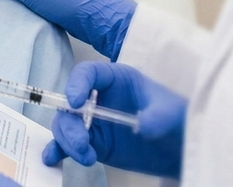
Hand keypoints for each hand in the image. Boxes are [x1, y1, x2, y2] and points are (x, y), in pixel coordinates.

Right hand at [42, 62, 185, 178]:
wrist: (179, 146)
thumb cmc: (176, 118)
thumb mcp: (172, 113)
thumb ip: (158, 116)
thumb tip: (144, 126)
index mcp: (115, 79)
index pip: (87, 73)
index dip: (77, 84)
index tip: (76, 102)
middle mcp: (97, 97)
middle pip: (69, 104)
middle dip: (70, 125)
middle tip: (82, 145)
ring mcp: (92, 121)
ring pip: (65, 125)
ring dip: (68, 141)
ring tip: (87, 158)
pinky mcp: (92, 142)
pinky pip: (68, 144)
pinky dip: (58, 150)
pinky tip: (53, 159)